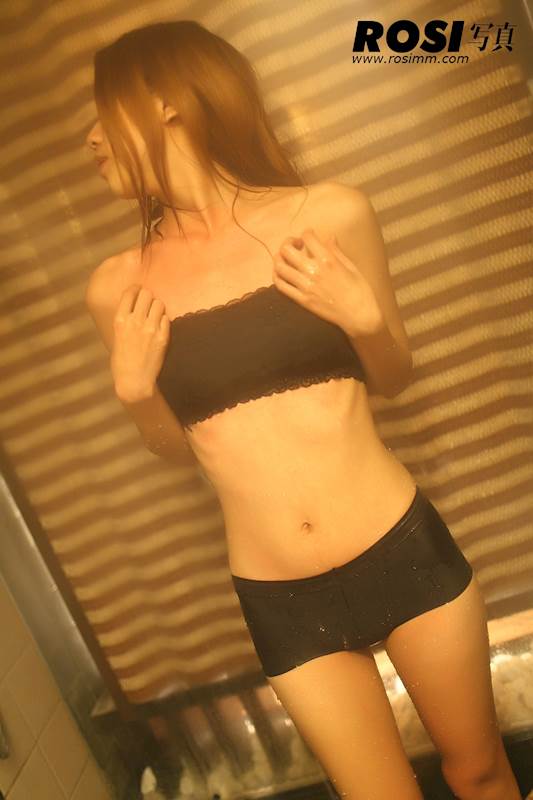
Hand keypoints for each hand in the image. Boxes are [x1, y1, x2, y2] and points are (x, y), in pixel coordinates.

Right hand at [111, 284, 169, 400]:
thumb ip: (124, 321)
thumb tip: (133, 308)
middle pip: (146, 294)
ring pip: (159, 304)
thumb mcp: (116, 338)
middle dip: (148, 297)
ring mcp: (150, 328)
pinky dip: (164, 320)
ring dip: (158, 307)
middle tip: (149, 303)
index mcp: (119, 321)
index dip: (136, 290)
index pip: (130, 293)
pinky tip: (160, 327)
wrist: (134, 381)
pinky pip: (166, 318)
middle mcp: (134, 321)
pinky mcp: (163, 337)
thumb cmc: (122, 363)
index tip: (139, 291)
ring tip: (155, 315)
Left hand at [272, 228, 382, 336]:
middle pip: (287, 250)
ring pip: (280, 267)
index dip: (306, 232)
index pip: (307, 237)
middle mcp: (313, 271)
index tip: (308, 236)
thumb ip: (337, 251)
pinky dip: (277, 276)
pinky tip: (281, 273)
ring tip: (285, 258)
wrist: (359, 316)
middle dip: (288, 243)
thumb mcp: (351, 267)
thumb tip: (329, 237)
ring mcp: (306, 286)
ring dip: (279, 258)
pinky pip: (281, 286)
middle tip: (295, 245)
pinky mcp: (302, 300)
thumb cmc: (360, 291)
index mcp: (328, 260)